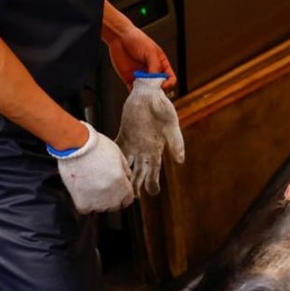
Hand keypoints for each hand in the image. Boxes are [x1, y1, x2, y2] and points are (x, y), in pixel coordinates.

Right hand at [49, 121, 134, 213]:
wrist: (75, 146)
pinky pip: (85, 209)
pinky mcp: (82, 203)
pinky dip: (83, 202)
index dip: (122, 195)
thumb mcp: (118, 155)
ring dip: (96, 200)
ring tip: (89, 184)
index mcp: (122, 185)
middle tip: (100, 185)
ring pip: (100, 208)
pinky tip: (81, 190)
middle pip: (114, 205)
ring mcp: (97, 202)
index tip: (116, 190)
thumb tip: (126, 178)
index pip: (127, 200)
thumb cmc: (96, 147)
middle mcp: (112, 197)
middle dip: (110, 198)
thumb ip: (124, 170)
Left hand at [103, 3, 176, 90]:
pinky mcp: (130, 80)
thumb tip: (156, 81)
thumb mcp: (150, 51)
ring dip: (146, 93)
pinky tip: (135, 93)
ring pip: (147, 91)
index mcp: (161, 65)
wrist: (119, 37)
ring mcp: (142, 77)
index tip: (162, 85)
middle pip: (160, 87)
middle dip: (157, 90)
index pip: (170, 78)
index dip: (168, 84)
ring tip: (143, 92)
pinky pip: (134, 91)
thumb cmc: (137, 40)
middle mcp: (152, 72)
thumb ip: (155, 67)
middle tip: (152, 91)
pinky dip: (135, 94)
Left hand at [116, 72, 184, 195]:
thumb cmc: (163, 107)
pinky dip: (114, 156)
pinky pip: (117, 147)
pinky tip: (108, 164)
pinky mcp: (124, 134)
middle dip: (137, 184)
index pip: (155, 169)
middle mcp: (145, 148)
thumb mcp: (172, 125)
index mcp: (157, 148)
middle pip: (140, 170)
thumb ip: (176, 142)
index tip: (152, 193)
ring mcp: (133, 142)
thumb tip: (180, 161)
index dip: (153, 182)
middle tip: (132, 198)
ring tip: (120, 186)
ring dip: (125, 174)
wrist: (149, 93)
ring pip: (128, 163)